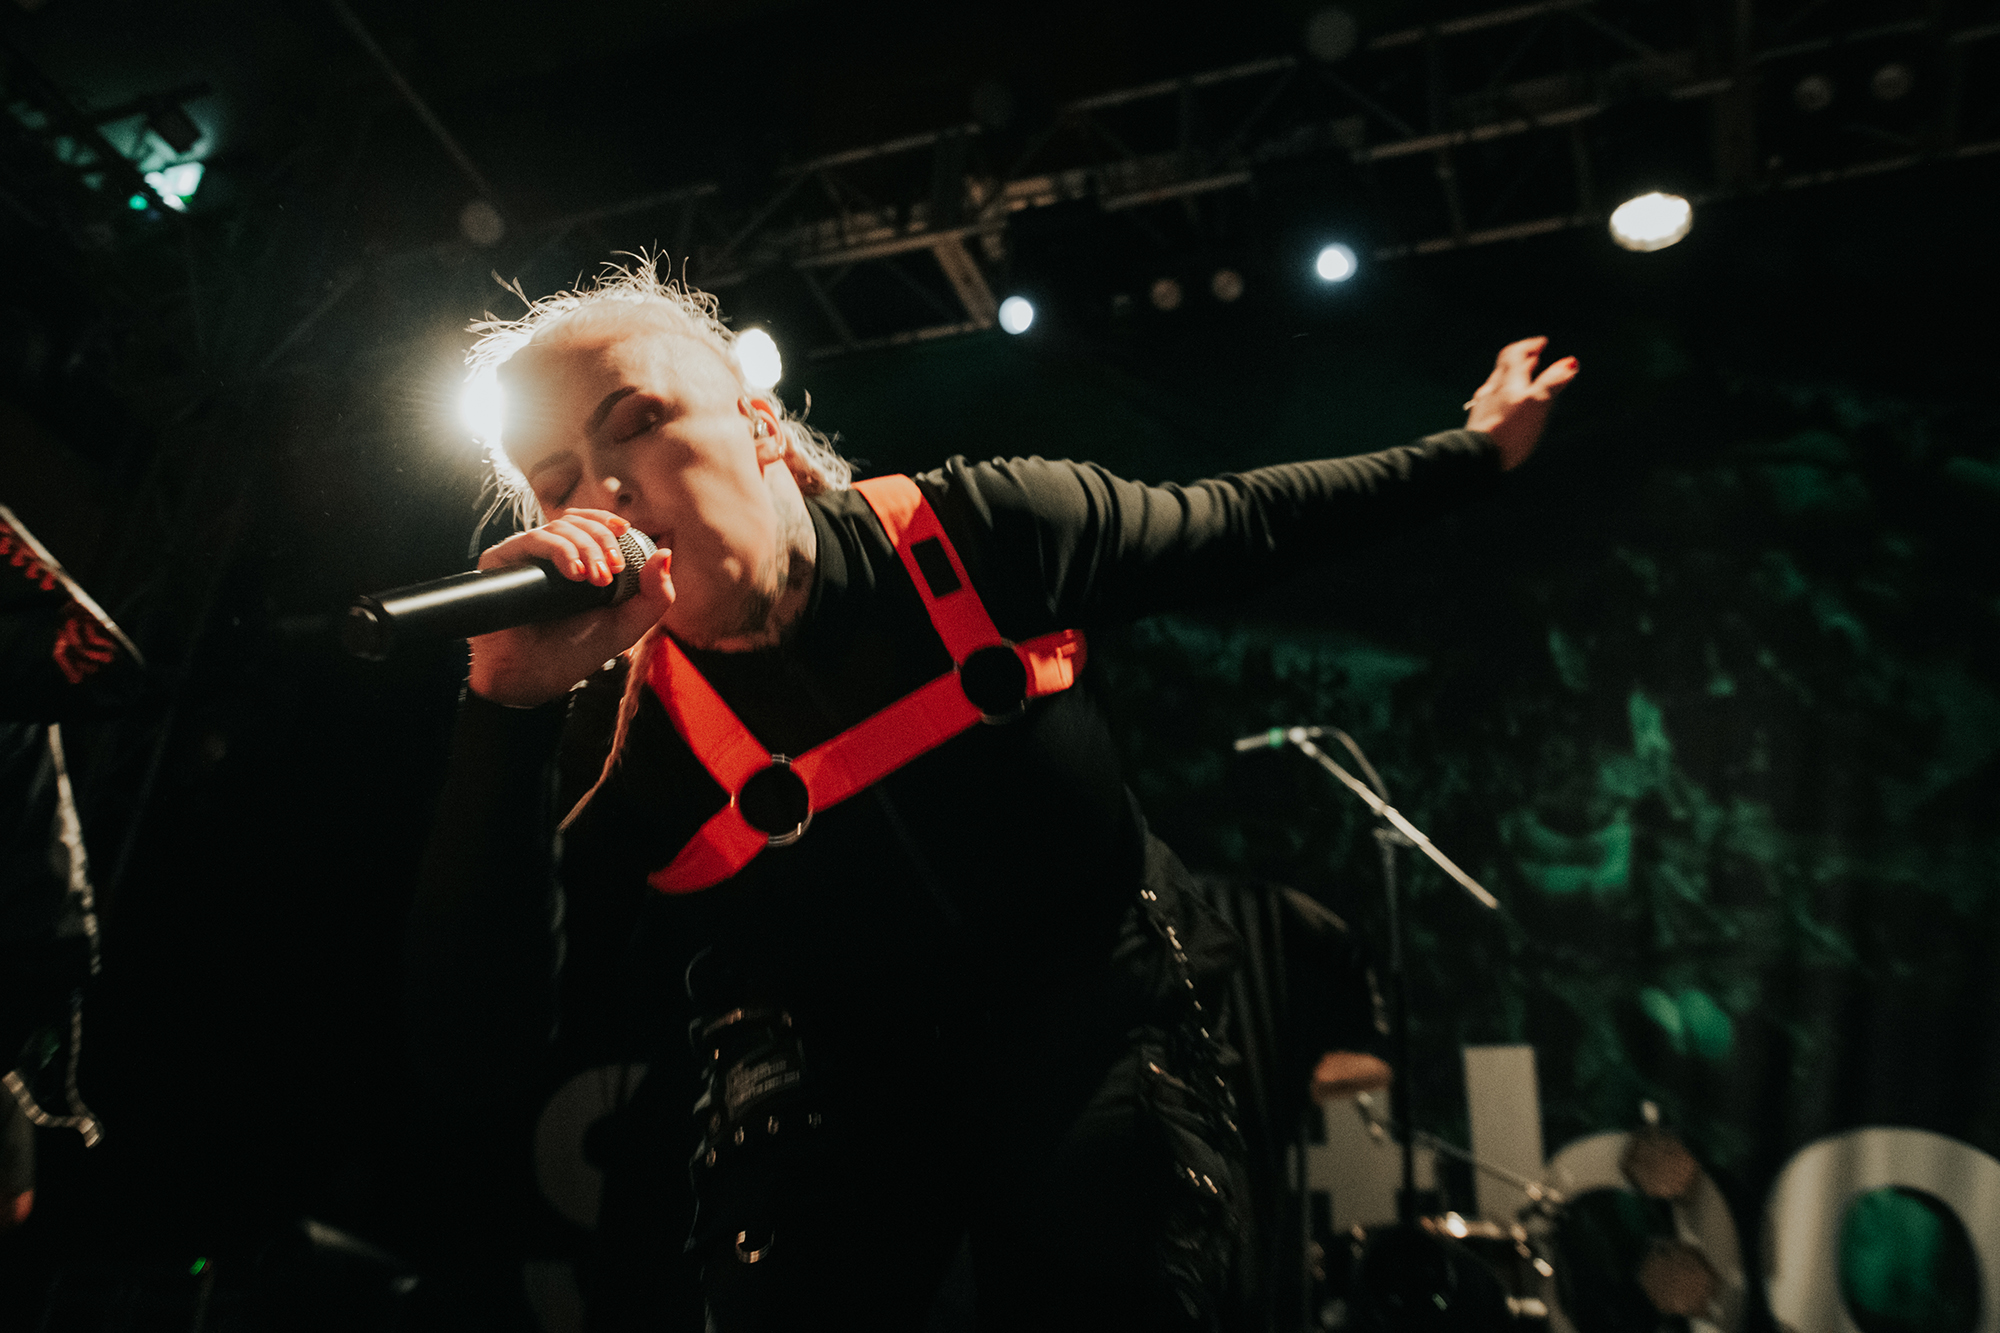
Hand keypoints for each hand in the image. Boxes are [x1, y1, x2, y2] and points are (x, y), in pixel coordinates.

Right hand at [466, 508, 674, 706]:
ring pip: (557, 528)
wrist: (533, 678)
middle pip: (576, 522)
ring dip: (584, 547)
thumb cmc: (576, 651)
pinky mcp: (501, 562)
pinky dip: (558, 550)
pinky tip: (573, 572)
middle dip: (600, 540)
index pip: (589, 523)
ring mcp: (524, 557)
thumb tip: (665, 553)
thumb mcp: (627, 624)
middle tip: (609, 572)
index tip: (625, 530)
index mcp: (576, 561)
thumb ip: (655, 595)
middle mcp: (549, 555)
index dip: (607, 520)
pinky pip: (531, 540)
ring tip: (594, 579)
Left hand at [1463, 336, 1578, 469]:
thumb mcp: (1538, 403)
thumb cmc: (1510, 429)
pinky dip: (1504, 397)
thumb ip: (1552, 383)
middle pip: (1506, 367)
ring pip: (1499, 384)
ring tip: (1524, 379)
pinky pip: (1492, 402)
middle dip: (1523, 361)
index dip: (1529, 345)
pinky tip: (1506, 407)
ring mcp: (1483, 406)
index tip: (1542, 343)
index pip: (1515, 353)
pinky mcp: (1479, 423)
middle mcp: (1493, 389)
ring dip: (1514, 378)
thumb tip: (1570, 363)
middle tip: (1535, 358)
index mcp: (1508, 380)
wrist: (1478, 456)